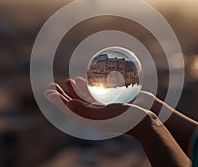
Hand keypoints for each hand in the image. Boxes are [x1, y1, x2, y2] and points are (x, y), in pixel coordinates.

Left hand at [45, 77, 160, 136]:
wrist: (149, 117)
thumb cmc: (128, 117)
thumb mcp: (105, 114)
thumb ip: (85, 110)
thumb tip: (67, 105)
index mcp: (92, 119)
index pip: (70, 110)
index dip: (58, 101)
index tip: (48, 92)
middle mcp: (96, 114)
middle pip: (75, 103)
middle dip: (62, 95)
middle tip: (51, 85)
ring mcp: (104, 107)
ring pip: (86, 97)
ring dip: (75, 89)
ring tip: (68, 80)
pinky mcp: (113, 101)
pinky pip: (98, 93)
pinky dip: (90, 86)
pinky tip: (87, 79)